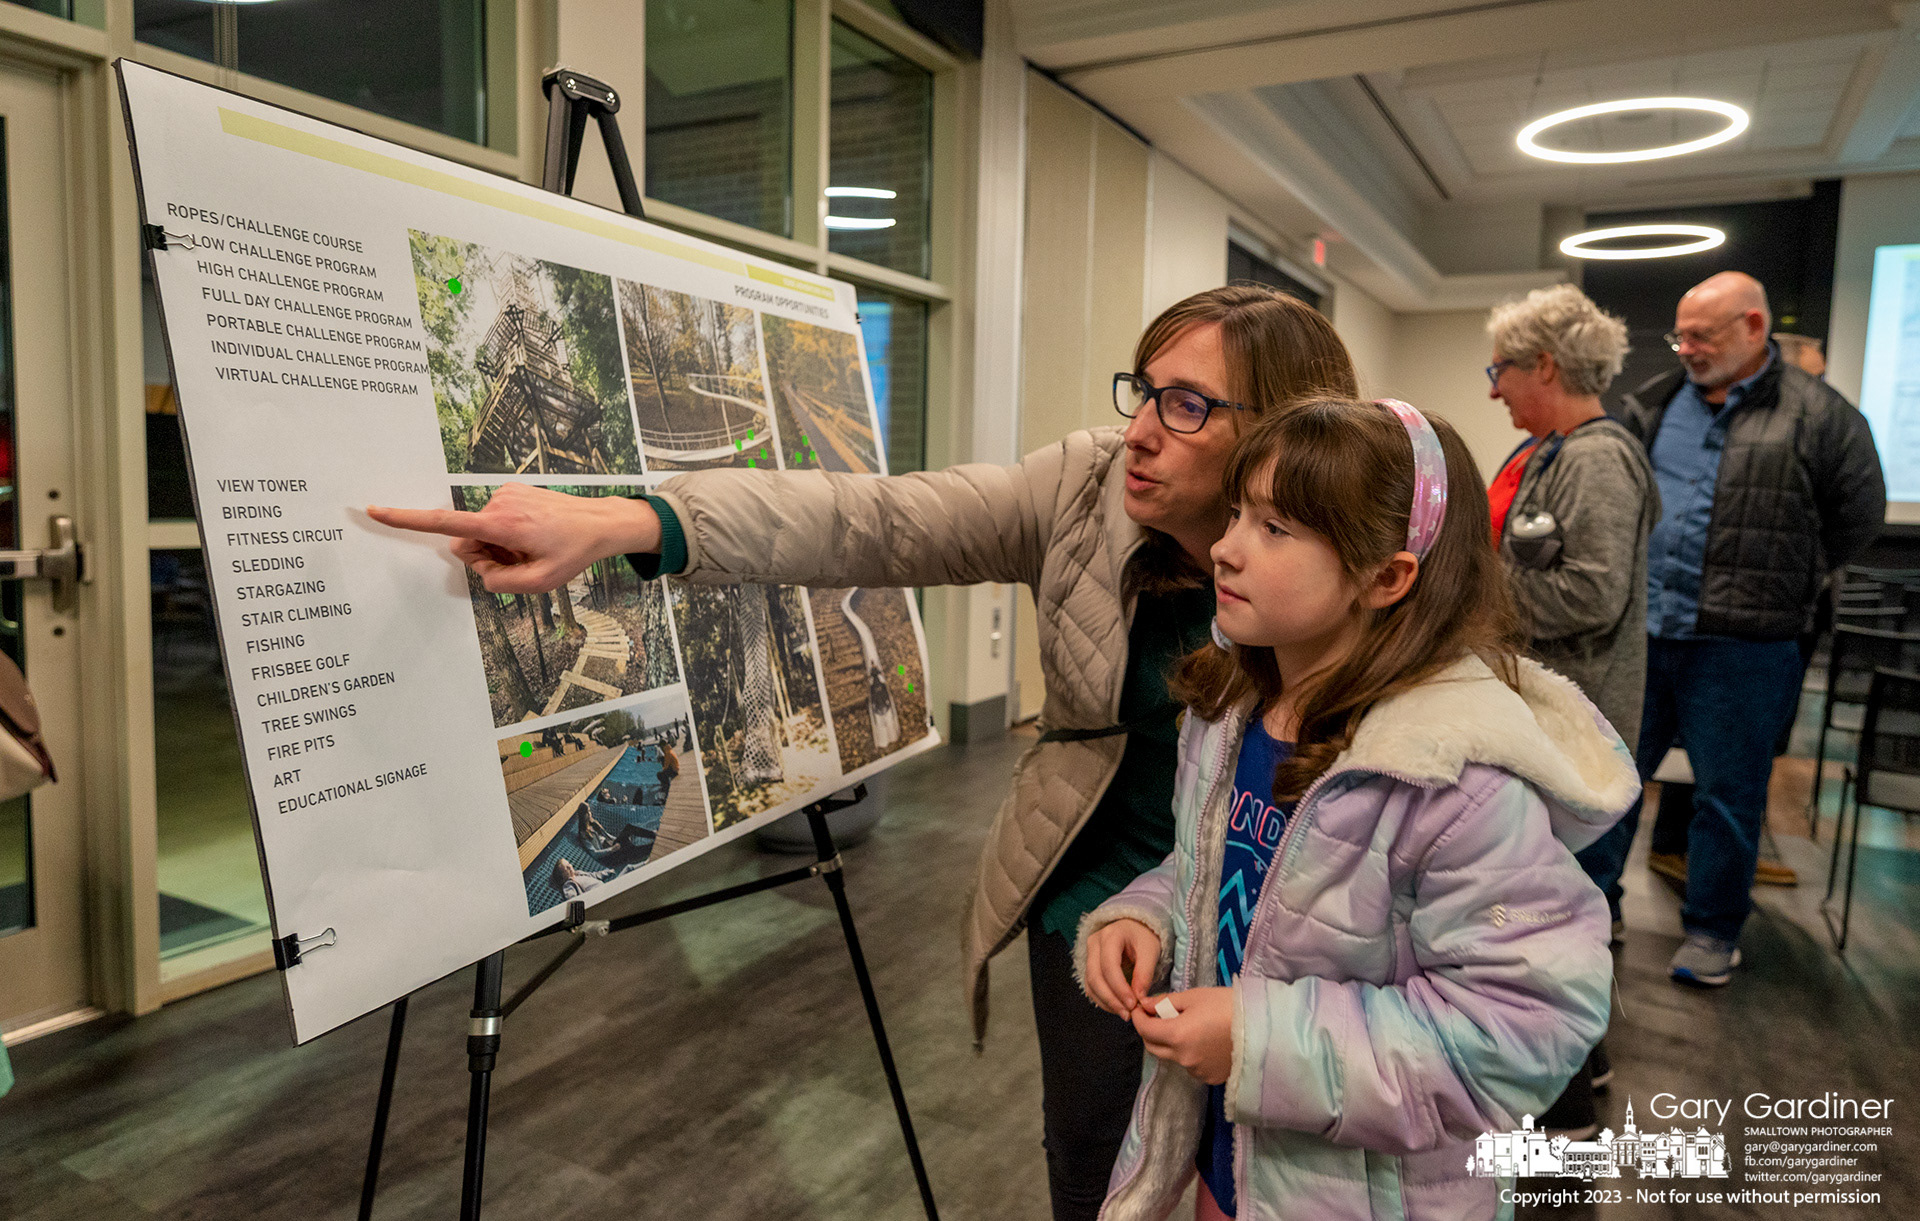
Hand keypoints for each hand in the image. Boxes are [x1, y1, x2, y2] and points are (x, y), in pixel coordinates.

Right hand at [366, 483, 660, 593]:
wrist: (600, 522)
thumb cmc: (573, 552)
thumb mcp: (539, 582)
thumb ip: (499, 582)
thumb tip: (478, 568)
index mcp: (501, 525)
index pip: (445, 524)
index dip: (407, 520)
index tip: (376, 511)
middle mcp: (499, 503)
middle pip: (466, 540)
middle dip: (485, 556)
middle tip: (520, 561)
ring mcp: (505, 494)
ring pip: (482, 531)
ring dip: (499, 545)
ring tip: (532, 546)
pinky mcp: (512, 491)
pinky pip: (495, 520)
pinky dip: (507, 533)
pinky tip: (533, 535)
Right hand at [1084, 918, 1160, 1016]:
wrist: (1135, 929)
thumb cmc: (1143, 937)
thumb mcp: (1151, 950)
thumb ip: (1145, 973)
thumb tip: (1139, 998)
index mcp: (1110, 935)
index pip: (1109, 965)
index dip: (1119, 988)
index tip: (1132, 1004)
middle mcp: (1094, 944)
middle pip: (1095, 977)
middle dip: (1111, 999)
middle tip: (1127, 1014)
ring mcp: (1089, 955)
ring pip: (1091, 984)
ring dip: (1106, 1002)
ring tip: (1124, 1013)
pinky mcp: (1089, 967)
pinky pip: (1091, 987)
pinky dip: (1103, 1000)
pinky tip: (1117, 1007)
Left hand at [1131, 987, 1233, 1084]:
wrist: (1264, 1029)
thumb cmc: (1229, 1006)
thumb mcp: (1196, 997)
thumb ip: (1167, 1002)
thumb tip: (1146, 1005)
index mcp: (1176, 1035)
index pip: (1145, 1030)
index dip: (1138, 1018)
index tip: (1140, 1008)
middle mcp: (1182, 1058)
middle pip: (1153, 1047)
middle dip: (1149, 1032)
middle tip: (1156, 1017)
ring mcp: (1196, 1071)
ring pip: (1173, 1057)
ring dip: (1171, 1044)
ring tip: (1188, 1027)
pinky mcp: (1210, 1078)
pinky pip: (1191, 1065)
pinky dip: (1189, 1054)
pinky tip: (1204, 1041)